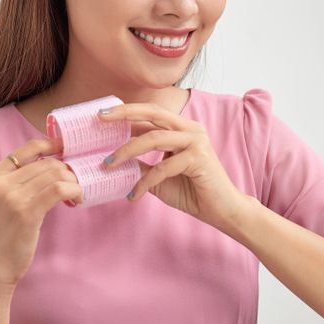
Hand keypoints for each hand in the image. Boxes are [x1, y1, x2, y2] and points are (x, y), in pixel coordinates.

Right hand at [0, 138, 82, 290]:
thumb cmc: (4, 234)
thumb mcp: (4, 200)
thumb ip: (21, 180)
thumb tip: (55, 163)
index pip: (30, 147)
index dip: (53, 144)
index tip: (68, 150)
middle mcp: (2, 181)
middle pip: (47, 162)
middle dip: (67, 171)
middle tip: (75, 184)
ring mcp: (12, 196)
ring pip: (55, 174)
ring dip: (73, 182)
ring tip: (76, 194)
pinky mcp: (26, 211)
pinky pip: (58, 189)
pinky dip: (73, 190)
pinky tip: (76, 200)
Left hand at [99, 103, 250, 233]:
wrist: (223, 211)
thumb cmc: (194, 192)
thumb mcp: (161, 176)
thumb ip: (143, 165)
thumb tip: (115, 160)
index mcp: (183, 128)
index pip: (151, 113)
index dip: (127, 112)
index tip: (102, 115)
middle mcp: (191, 129)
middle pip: (153, 113)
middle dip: (125, 113)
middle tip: (101, 119)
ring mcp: (196, 141)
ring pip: (154, 139)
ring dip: (127, 151)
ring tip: (109, 165)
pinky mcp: (199, 158)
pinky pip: (163, 167)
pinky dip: (145, 181)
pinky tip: (134, 194)